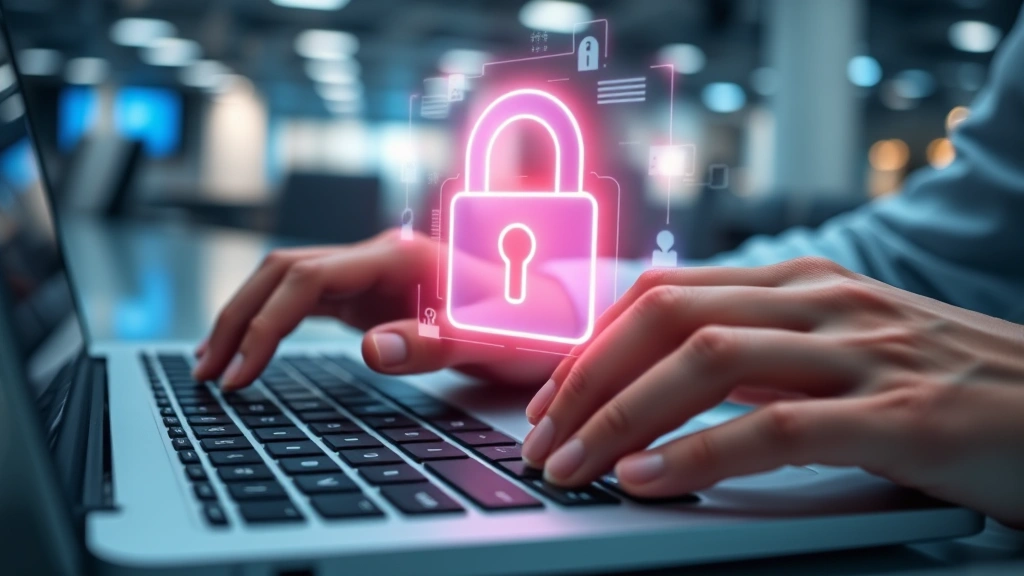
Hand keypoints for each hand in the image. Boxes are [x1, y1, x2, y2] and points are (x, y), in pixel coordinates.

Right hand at [192, 229, 571, 390]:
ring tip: (214, 366)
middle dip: (239, 318)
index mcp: (398, 256)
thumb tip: (372, 350)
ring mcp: (370, 274)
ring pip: (287, 283)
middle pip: (283, 272)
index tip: (241, 370)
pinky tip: (252, 352)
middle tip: (208, 372)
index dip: (265, 324)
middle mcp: (376, 256)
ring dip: (248, 318)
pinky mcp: (369, 295)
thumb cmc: (526, 325)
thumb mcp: (490, 340)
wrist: (549, 316)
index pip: (307, 279)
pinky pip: (306, 302)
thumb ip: (434, 344)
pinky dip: (273, 325)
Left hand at [521, 257, 1023, 528]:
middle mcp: (822, 300)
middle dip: (587, 378)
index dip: (593, 343)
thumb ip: (764, 357)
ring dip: (621, 414)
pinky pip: (777, 427)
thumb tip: (670, 386)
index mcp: (801, 282)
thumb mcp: (841, 351)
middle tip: (539, 436)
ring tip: (571, 463)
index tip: (548, 395)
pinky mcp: (900, 416)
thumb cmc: (947, 385)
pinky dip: (700, 452)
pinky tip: (649, 479)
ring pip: (709, 359)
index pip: (666, 293)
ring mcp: (862, 351)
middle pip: (669, 316)